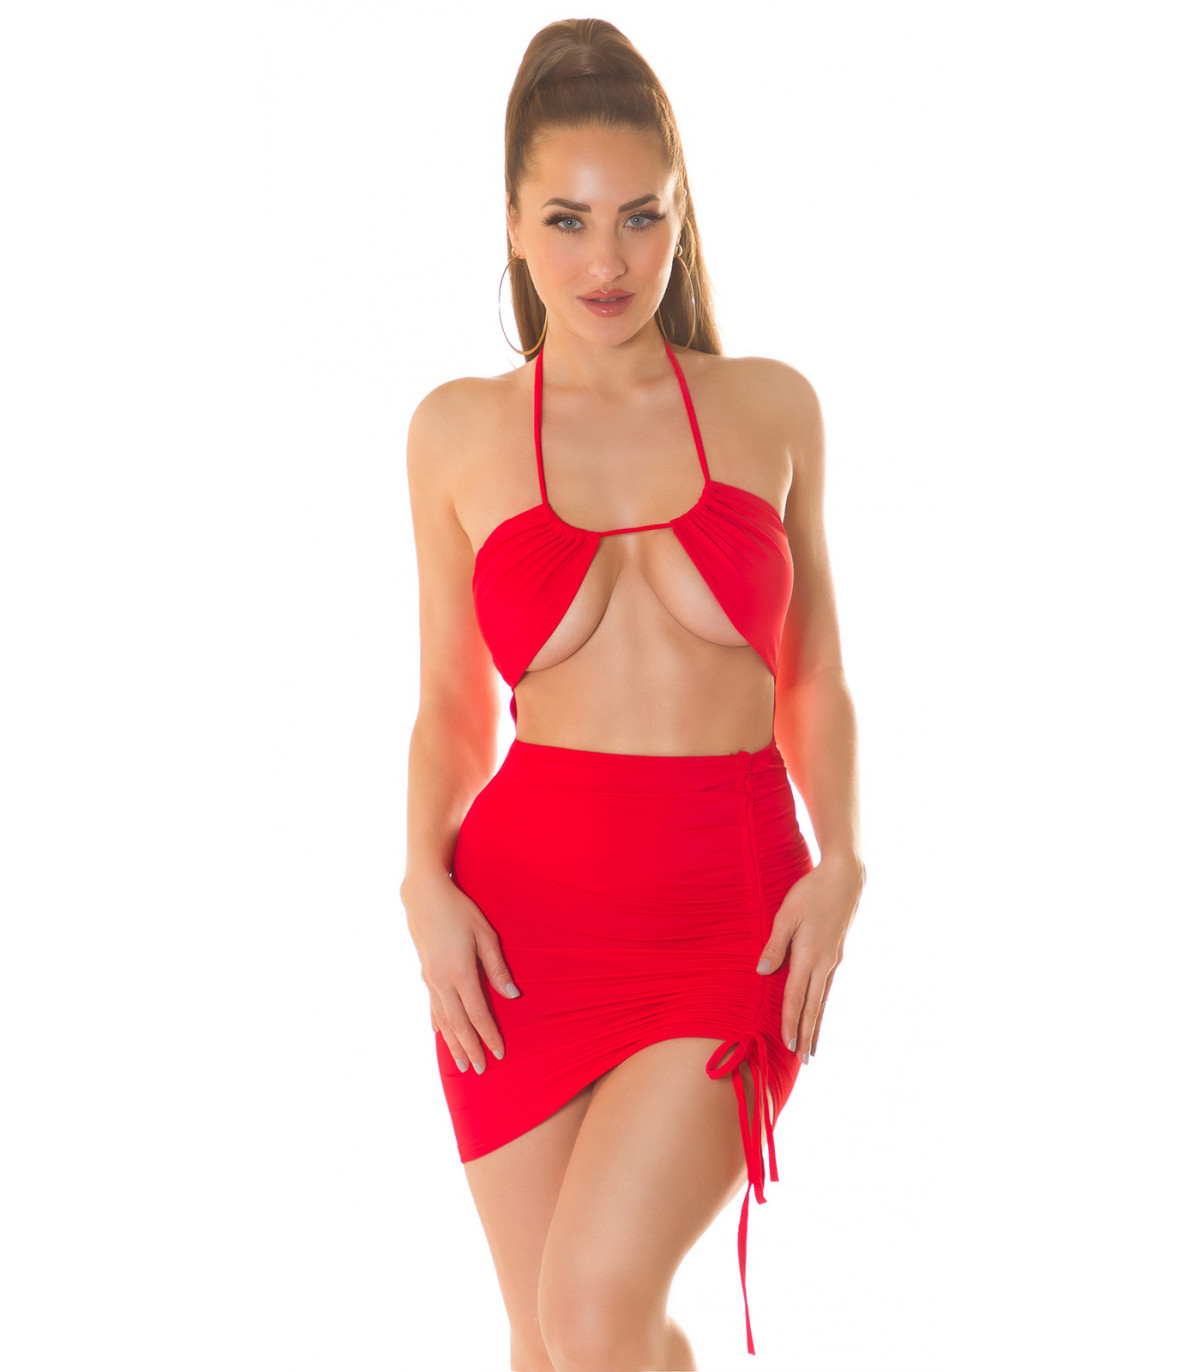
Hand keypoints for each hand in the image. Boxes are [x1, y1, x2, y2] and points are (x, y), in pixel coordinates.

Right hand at [402, 873, 521, 1075]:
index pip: (478, 1013)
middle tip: (480, 1069)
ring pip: (442, 1020)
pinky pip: (432, 1006)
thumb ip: (497, 967)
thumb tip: (512, 996)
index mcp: (460, 972)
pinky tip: (439, 1034)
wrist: (424, 895)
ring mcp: (430, 979)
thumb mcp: (485, 934)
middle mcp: (442, 981)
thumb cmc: (460, 910)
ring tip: (460, 1063)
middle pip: (458, 1024)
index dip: (489, 1035)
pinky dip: (437, 1024)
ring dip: (452, 1043)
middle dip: (470, 1048)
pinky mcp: (425, 973)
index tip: (499, 1053)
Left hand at [754, 853, 864, 1058]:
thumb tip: (763, 972)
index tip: (789, 1045)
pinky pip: (827, 986)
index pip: (796, 997)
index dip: (791, 1022)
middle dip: (808, 1033)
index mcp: (809, 955)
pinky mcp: (837, 954)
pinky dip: (821, 1004)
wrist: (845, 878)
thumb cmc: (811, 892)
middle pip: (814, 1005)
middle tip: (806, 1059)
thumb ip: (775, 945)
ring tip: (814, 1046)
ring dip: (817, 1023)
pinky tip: (819, 1011)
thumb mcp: (786, 914)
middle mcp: (824, 963)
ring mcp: (833, 960)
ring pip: (823, 998)